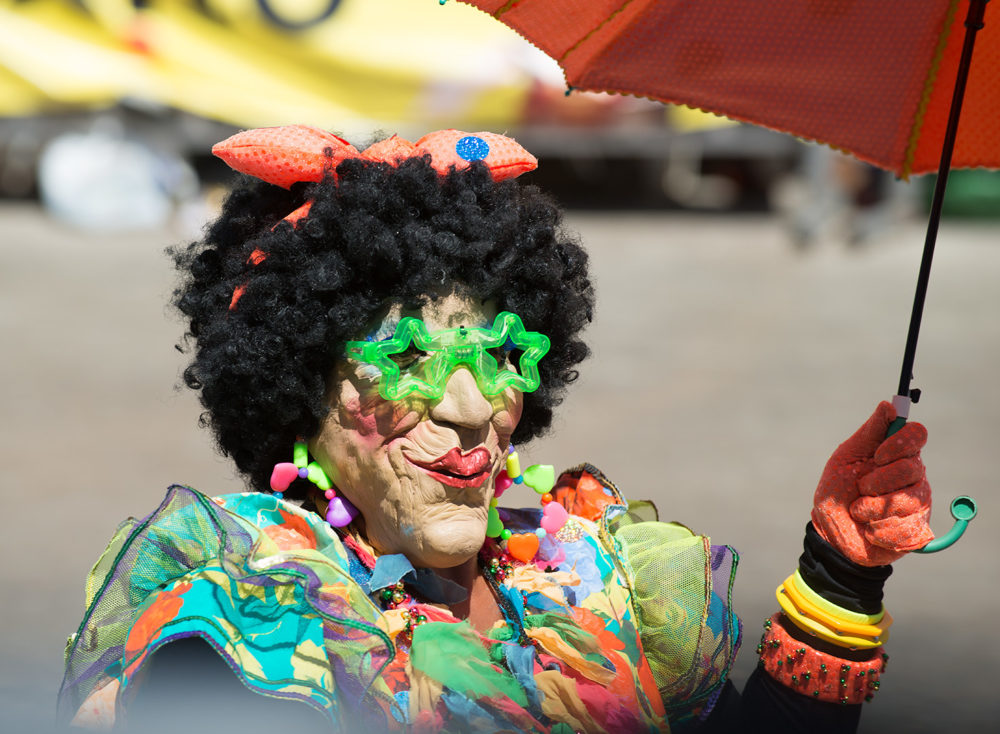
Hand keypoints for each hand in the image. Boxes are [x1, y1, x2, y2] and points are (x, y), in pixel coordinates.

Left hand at [811, 401, 932, 565]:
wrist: (830, 530)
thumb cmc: (838, 490)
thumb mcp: (846, 458)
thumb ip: (869, 433)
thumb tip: (888, 405)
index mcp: (897, 454)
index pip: (917, 434)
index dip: (900, 443)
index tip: (878, 455)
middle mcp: (913, 476)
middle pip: (913, 468)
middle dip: (879, 480)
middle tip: (861, 487)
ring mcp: (918, 503)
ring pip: (909, 500)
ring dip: (873, 507)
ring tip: (859, 510)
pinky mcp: (916, 530)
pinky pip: (903, 527)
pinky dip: (877, 529)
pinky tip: (869, 529)